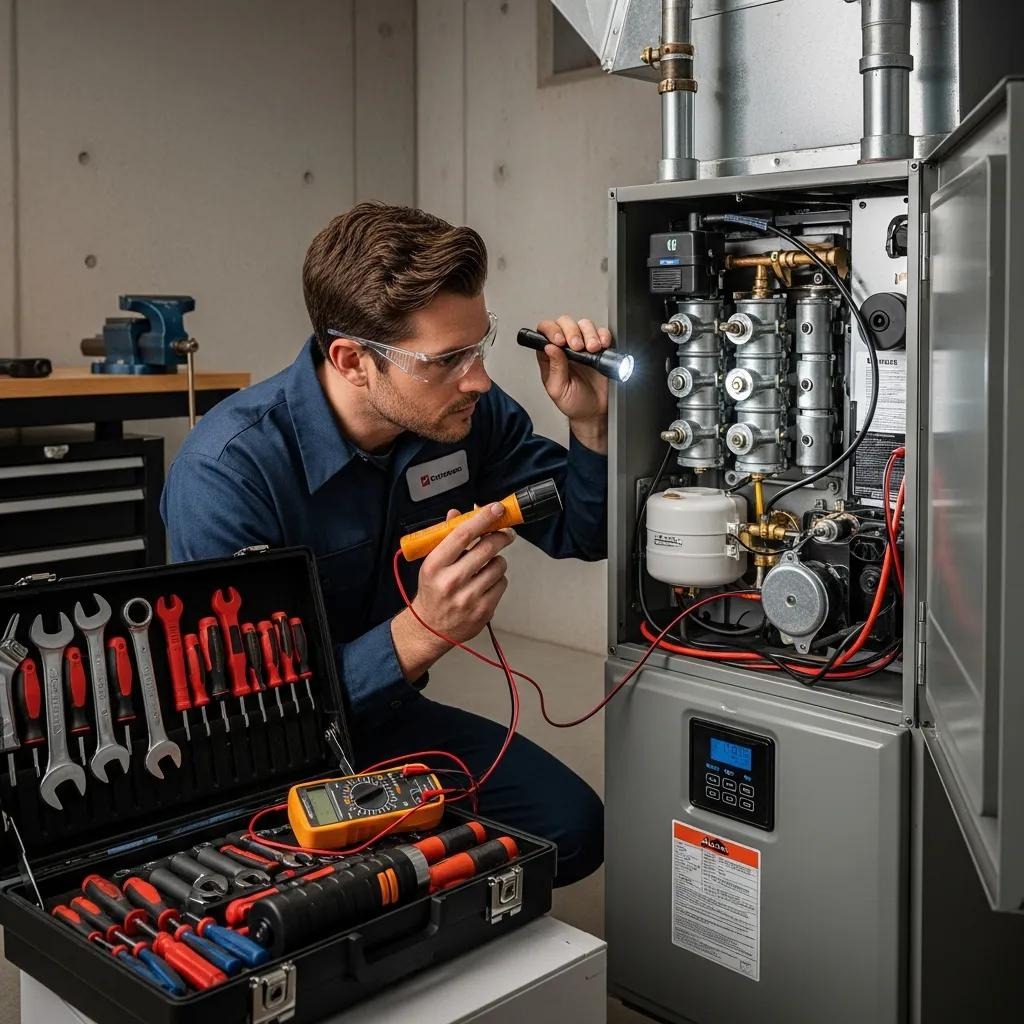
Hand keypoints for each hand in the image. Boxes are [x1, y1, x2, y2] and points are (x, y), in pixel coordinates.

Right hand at [392, 504, 513, 679]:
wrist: (430, 628)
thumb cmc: (432, 591)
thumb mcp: (432, 563)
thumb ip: (446, 537)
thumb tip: (458, 513)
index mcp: (435, 565)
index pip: (463, 535)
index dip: (483, 518)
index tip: (497, 509)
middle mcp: (451, 581)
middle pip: (486, 548)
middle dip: (500, 536)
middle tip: (505, 532)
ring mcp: (468, 598)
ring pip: (498, 565)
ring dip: (497, 560)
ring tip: (488, 564)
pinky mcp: (483, 610)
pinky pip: (502, 583)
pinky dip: (498, 579)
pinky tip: (486, 582)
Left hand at [534, 315, 610, 452]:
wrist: (594, 412)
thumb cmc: (573, 402)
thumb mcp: (558, 390)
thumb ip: (554, 368)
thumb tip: (549, 348)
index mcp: (550, 356)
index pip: (545, 331)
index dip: (551, 330)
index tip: (559, 341)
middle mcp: (566, 348)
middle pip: (565, 323)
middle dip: (572, 331)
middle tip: (577, 346)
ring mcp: (584, 347)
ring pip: (584, 325)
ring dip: (588, 333)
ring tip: (591, 349)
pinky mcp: (600, 348)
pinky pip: (602, 334)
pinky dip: (603, 336)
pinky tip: (602, 346)